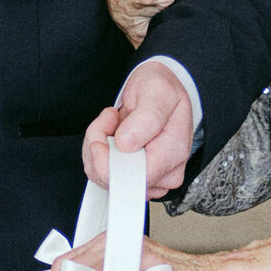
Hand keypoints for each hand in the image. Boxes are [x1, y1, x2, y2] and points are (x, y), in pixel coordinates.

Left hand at [82, 60, 195, 200]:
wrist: (158, 93)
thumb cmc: (160, 90)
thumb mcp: (158, 92)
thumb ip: (146, 119)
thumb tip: (126, 144)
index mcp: (174, 153)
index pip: (136, 177)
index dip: (109, 158)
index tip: (106, 126)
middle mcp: (164, 173)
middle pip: (115, 179)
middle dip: (100, 147)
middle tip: (109, 119)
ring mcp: (149, 178)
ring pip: (103, 178)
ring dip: (97, 148)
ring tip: (111, 123)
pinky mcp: (133, 179)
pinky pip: (102, 174)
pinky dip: (98, 153)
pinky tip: (110, 136)